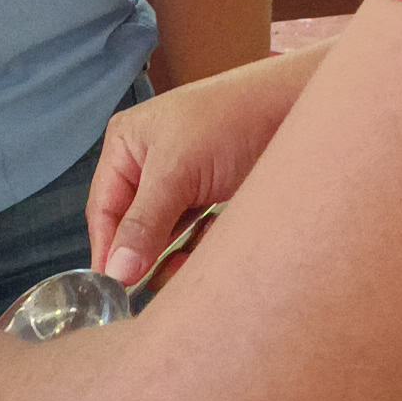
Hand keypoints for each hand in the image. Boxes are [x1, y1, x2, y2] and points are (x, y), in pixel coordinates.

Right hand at [91, 45, 323, 282]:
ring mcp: (182, 184)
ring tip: (185, 277)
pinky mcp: (212, 200)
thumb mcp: (178, 170)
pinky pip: (195, 237)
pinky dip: (199, 251)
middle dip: (143, 259)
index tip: (113, 292)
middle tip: (153, 292)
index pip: (104, 210)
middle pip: (133, 228)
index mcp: (126, 147)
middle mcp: (148, 167)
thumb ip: (145, 222)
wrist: (297, 107)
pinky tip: (208, 257)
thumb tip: (115, 272)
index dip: (107, 250)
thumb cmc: (231, 121)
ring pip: (165, 237)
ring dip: (175, 260)